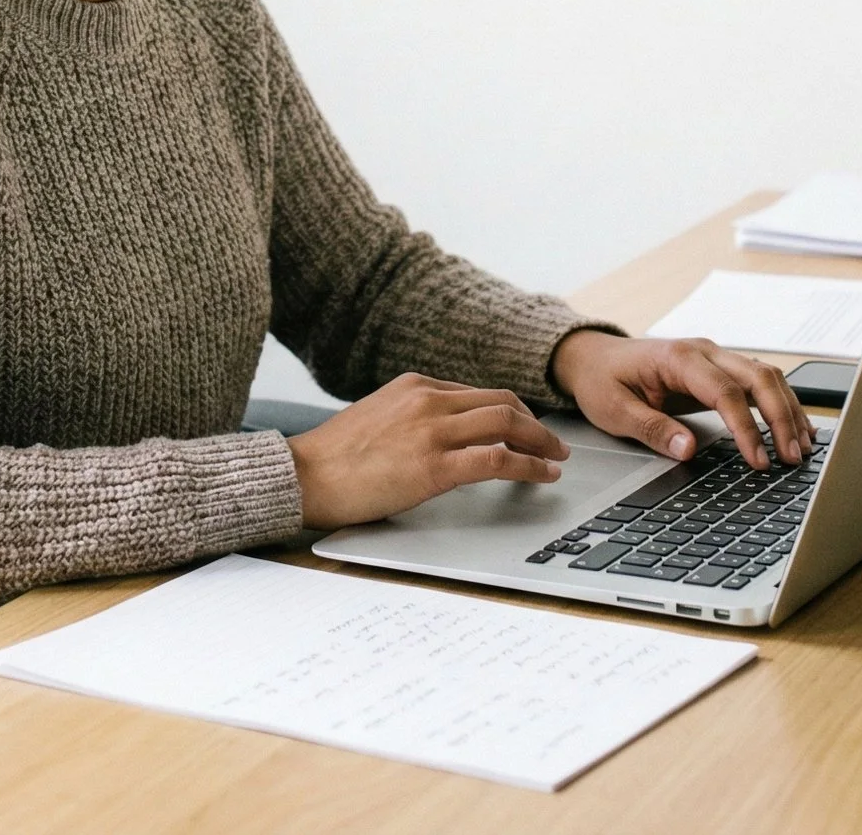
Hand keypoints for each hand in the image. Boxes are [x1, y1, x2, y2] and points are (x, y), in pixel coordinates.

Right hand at [287, 373, 570, 529]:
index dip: (511, 411)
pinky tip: (542, 475)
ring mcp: (432, 431)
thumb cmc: (335, 457)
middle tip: (554, 442)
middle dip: (535, 422)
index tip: (526, 427)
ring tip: (556, 458)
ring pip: (506, 424)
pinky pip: (497, 460)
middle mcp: (428, 400)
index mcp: (415, 386)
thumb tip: (446, 434)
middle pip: (502, 402)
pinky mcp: (433, 466)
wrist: (305, 475)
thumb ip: (413, 417)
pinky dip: (529, 466)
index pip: (479, 393)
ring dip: (540, 441)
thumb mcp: (379, 417)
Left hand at [549, 330, 815, 469]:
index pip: (725, 392)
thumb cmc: (602, 380)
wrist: (593, 357)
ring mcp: (715, 357)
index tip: (758, 460)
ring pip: (766, 376)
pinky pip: (759, 382)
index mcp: (678, 358)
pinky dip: (781, 404)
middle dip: (781, 418)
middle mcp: (703, 352)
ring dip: (788, 410)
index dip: (747, 427)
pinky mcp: (719, 370)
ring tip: (801, 449)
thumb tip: (687, 450)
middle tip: (791, 458)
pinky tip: (796, 427)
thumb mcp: (615, 410)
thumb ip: (652, 428)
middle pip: (759, 377)